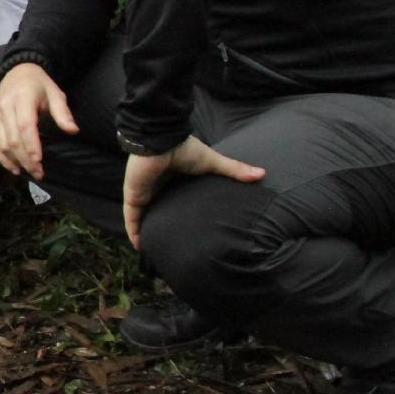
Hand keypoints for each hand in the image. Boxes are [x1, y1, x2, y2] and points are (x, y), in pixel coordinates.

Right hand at [0, 62, 77, 179]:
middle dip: (25, 159)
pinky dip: (2, 158)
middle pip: (12, 139)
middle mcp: (5, 107)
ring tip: (28, 172)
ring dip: (14, 162)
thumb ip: (62, 112)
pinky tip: (13, 168)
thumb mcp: (55, 93)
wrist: (16, 71)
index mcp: (22, 99)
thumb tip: (73, 130)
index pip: (25, 126)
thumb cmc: (39, 84)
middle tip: (39, 173)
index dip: (30, 145)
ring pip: (1, 144)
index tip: (39, 161)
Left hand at [121, 136, 265, 248]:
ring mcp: (143, 192)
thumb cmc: (184, 149)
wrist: (161, 142)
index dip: (176, 211)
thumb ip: (233, 170)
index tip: (183, 228)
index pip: (172, 199)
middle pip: (156, 210)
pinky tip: (139, 246)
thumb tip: (262, 174)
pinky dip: (134, 231)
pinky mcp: (133, 196)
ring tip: (153, 252)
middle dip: (159, 225)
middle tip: (167, 245)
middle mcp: (156, 187)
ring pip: (142, 217)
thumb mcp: (212, 162)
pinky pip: (131, 217)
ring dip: (145, 231)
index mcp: (172, 180)